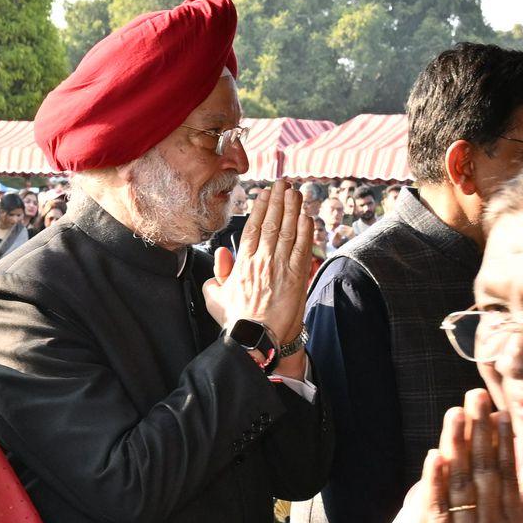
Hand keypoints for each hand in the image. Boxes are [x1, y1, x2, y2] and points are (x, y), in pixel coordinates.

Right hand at [205, 181, 319, 347]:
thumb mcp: (215, 295)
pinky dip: (305, 231)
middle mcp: (261, 259)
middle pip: (272, 223)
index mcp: (242, 262)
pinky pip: (302, 247)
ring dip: (293, 209)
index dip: (261, 207)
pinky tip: (307, 217)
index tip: (266, 194)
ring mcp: (280, 266)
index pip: (253, 227)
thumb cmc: (236, 320)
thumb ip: (219, 271)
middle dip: (278, 201)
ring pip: (288, 230)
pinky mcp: (296, 276)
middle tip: (283, 184)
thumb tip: (222, 252)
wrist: (255, 338)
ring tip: (295, 193)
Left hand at [420, 389, 522, 522]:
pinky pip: (440, 510)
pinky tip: (436, 457)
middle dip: (480, 430)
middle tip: (475, 396)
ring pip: (462, 482)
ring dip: (459, 445)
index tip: (500, 413)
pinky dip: (437, 483)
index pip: (508, 473)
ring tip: (455, 413)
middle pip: (485, 468)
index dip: (503, 441)